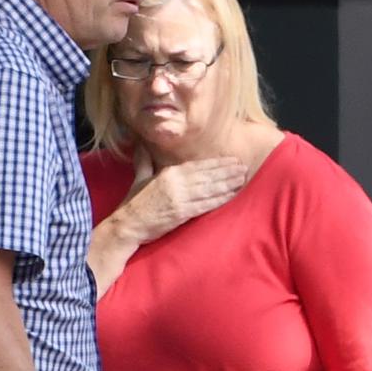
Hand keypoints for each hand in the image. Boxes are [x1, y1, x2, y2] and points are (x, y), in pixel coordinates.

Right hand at [122, 144, 246, 243]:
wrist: (127, 225)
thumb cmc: (133, 203)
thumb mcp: (139, 178)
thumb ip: (144, 161)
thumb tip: (141, 145)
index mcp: (168, 173)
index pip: (197, 166)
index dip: (216, 163)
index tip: (230, 160)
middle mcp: (176, 183)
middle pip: (207, 175)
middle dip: (227, 171)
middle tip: (243, 167)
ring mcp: (180, 198)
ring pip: (209, 189)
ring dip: (227, 183)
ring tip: (242, 179)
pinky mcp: (181, 213)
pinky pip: (205, 205)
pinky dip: (219, 200)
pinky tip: (231, 196)